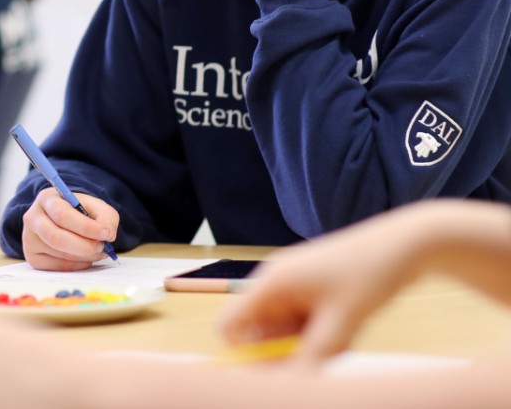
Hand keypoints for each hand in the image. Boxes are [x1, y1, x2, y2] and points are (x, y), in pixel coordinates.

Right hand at [21, 188, 117, 269]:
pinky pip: (55, 267)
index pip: (62, 215)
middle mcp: (32, 217)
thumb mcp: (96, 207)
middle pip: (55, 237)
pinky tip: (84, 258)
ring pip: (58, 253)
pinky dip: (75, 265)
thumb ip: (106, 217)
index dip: (86, 227)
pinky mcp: (31, 256)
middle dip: (84, 246)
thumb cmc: (79, 212)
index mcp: (47, 199)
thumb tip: (107, 234)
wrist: (64, 220)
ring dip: (83, 256)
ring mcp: (29, 238)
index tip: (106, 234)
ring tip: (97, 252)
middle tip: (102, 248)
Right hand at [219, 206, 429, 363]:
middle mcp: (275, 283)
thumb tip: (291, 389)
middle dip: (286, 353)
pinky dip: (321, 335)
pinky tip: (349, 329)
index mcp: (271, 284)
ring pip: (285, 331)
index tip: (276, 372)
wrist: (406, 244)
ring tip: (344, 339)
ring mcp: (293, 285)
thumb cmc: (369, 276)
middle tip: (322, 356)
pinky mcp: (311, 289)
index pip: (229, 324)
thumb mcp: (342, 324)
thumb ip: (312, 359)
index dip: (243, 354)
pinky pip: (303, 323)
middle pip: (259, 332)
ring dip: (308, 345)